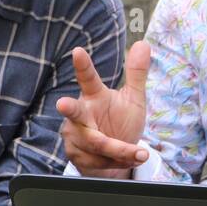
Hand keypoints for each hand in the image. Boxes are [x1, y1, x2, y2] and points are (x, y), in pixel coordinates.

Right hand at [56, 40, 150, 176]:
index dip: (82, 66)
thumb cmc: (121, 123)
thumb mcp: (134, 99)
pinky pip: (99, 160)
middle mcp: (80, 115)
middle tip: (62, 104)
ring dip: (121, 149)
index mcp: (94, 96)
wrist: (116, 157)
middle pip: (74, 112)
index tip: (78, 52)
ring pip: (97, 143)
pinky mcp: (76, 155)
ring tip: (139, 153)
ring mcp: (75, 136)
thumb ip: (136, 74)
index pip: (87, 79)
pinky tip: (129, 159)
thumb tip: (144, 43)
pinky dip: (118, 162)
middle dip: (68, 109)